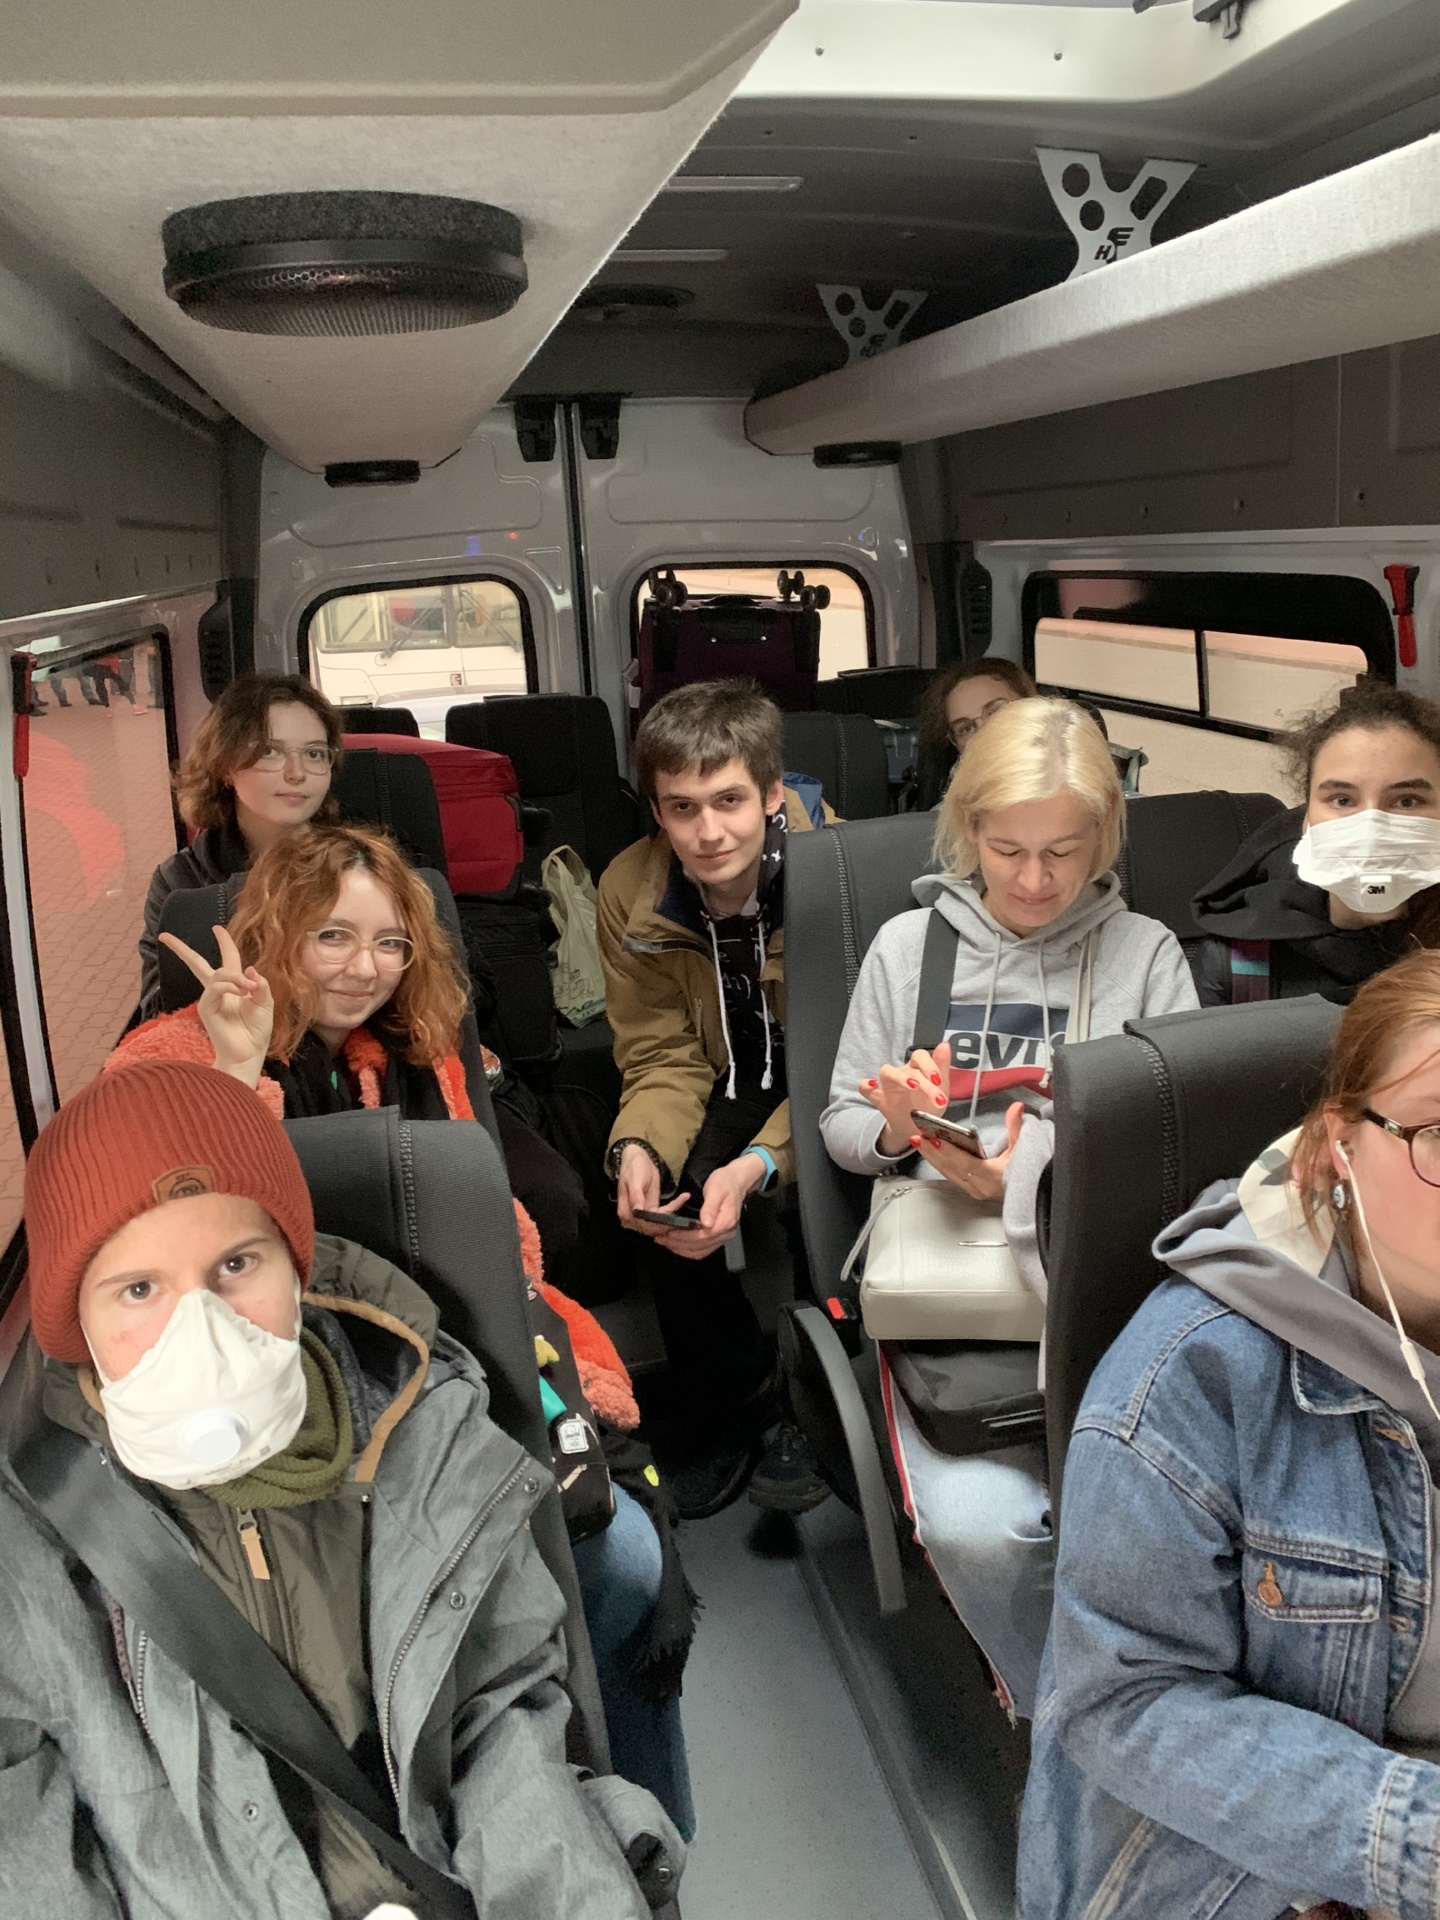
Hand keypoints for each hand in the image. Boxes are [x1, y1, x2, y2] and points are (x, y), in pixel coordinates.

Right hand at [158, 925, 272, 1088]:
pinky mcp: (206, 1007)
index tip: (216, 928)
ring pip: (217, 974)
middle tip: (164, 936)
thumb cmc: (257, 1030)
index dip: (224, 943)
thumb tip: (249, 969)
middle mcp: (219, 990)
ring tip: (249, 990)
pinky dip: (230, 985)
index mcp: (235, 986)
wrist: (249, 1052)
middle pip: (197, 964)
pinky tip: (241, 992)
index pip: (228, 959)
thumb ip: (260, 985)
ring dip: (235, 977)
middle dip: (181, 950)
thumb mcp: (266, 1003)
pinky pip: (216, 987)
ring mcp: (210, 998)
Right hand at [616, 1143, 689, 1239]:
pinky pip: (663, 1216)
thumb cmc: (634, 1168)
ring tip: (685, 1204)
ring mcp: (641, 1218)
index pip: (643, 1224)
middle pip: (652, 1228)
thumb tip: (637, 1211)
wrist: (637, 1161)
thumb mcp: (635, 1179)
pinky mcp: (651, 1213)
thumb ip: (636, 1195)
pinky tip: (684, 1196)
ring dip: (674, 1218)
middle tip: (685, 1216)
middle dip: (669, 1223)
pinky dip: (674, 1209)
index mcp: (626, 1213)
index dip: (658, 1224)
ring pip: (660, 1225)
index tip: (672, 1216)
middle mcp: (632, 1219)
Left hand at [660, 1153, 765, 1261]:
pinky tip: (676, 1244)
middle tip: (660, 1239)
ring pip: (701, 1251)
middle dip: (679, 1244)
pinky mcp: (718, 1237)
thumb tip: (705, 1224)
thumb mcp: (716, 1189)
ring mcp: (723, 1237)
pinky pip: (703, 1249)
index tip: (668, 1233)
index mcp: (726, 1222)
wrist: (736, 1181)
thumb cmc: (724, 1182)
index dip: (684, 1237)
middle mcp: (726, 1233)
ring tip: (665, 1242)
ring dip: (682, 1249)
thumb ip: (710, 1207)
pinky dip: (688, 1249)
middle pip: (701, 1246)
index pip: (703, 1236)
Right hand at [860, 1039, 951, 1157]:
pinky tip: (873, 1085)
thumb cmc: (929, 1105)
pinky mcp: (879, 1099)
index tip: (938, 1080)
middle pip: (908, 1068)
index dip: (929, 1065)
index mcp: (917, 1068)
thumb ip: (942, 1065)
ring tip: (912, 1086)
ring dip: (899, 1077)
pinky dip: (866, 1085)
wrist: (919, 1130)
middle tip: (937, 1098)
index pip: (919, 1056)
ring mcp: (889, 1085)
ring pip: (887, 1071)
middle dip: (924, 1083)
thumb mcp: (942, 1088)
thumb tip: (944, 1044)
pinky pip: (864, 1088)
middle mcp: (902, 1073)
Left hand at [911, 1100, 1024, 1201]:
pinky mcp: (971, 1191)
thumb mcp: (1023, 1147)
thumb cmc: (1027, 1170)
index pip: (966, 1163)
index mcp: (993, 1176)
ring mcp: (975, 1191)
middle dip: (933, 1152)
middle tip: (918, 1137)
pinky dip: (940, 1164)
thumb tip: (1016, 1107)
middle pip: (952, 1168)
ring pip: (948, 1173)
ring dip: (932, 1158)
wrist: (1031, 1192)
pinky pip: (952, 1177)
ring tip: (919, 1142)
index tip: (935, 1140)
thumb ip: (1016, 1127)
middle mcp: (981, 1186)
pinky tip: (930, 1153)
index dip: (949, 1152)